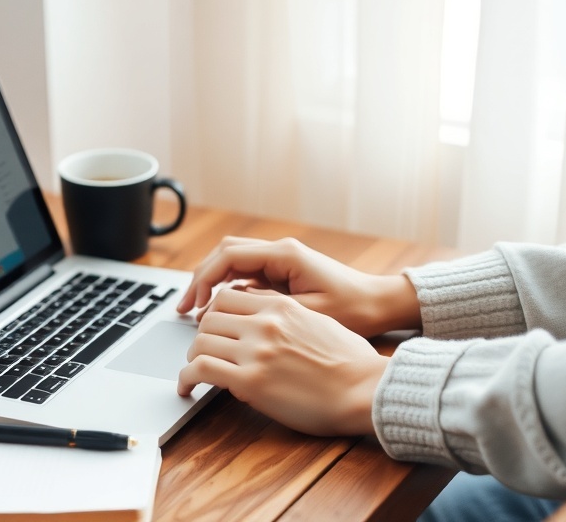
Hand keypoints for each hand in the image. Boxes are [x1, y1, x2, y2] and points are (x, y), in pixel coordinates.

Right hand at [177, 237, 420, 337]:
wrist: (380, 304)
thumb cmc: (354, 310)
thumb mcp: (310, 312)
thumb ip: (268, 307)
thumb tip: (228, 309)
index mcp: (285, 255)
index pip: (229, 256)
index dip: (205, 279)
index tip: (193, 305)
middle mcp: (280, 251)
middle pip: (225, 254)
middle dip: (200, 279)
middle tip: (185, 308)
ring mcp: (281, 260)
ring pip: (233, 262)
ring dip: (212, 283)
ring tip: (195, 311)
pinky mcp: (283, 272)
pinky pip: (246, 275)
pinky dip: (228, 290)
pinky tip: (219, 312)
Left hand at [177, 287, 387, 435]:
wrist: (365, 390)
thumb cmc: (352, 363)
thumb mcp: (319, 323)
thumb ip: (288, 318)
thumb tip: (269, 322)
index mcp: (281, 306)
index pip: (229, 296)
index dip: (216, 312)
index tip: (213, 327)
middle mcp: (265, 322)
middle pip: (210, 317)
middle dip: (202, 335)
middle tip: (201, 351)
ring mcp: (256, 350)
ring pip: (200, 341)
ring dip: (192, 357)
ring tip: (193, 371)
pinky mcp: (250, 380)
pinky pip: (200, 370)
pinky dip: (186, 378)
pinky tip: (187, 387)